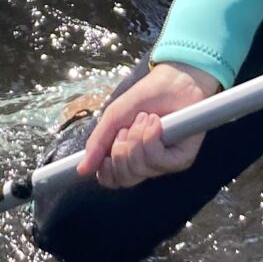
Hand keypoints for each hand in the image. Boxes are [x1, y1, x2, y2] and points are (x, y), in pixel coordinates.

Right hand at [78, 61, 219, 186]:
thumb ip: (97, 143)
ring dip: (137, 138)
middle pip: (125, 178)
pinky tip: (156, 123)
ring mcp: (164, 163)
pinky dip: (151, 138)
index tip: (105, 157)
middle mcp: (145, 164)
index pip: (113, 180)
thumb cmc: (144, 98)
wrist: (172, 81)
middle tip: (127, 128)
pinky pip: (158, 161)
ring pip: (140, 168)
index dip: (106, 173)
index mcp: (127, 156)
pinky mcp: (181, 159)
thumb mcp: (114, 117)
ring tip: (144, 118)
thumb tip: (81, 169)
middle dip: (120, 151)